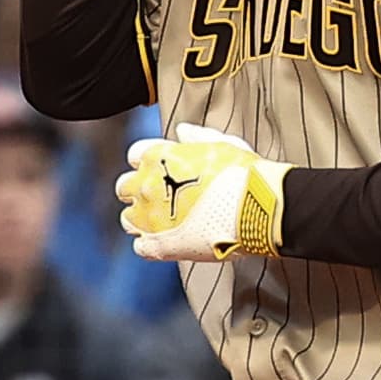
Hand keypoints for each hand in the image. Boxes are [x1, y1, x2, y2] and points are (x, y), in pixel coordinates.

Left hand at [117, 128, 283, 261]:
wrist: (256, 207)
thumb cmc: (243, 174)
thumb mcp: (221, 144)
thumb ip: (196, 137)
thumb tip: (183, 132)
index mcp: (159, 157)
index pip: (134, 155)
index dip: (148, 162)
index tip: (161, 169)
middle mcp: (147, 185)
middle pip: (125, 188)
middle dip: (140, 191)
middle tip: (161, 197)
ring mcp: (151, 217)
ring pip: (128, 219)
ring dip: (142, 219)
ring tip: (164, 222)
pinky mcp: (160, 245)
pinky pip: (140, 247)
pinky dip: (151, 245)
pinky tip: (168, 241)